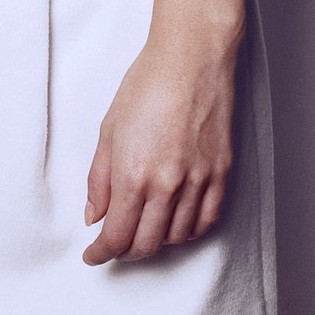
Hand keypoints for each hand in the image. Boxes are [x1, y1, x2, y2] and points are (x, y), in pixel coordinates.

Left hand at [81, 21, 240, 264]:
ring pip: (177, 237)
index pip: (116, 236)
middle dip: (125, 252)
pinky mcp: (221, 172)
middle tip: (115, 246)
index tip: (94, 255)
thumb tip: (94, 216)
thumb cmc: (147, 85)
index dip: (101, 253)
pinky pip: (207, 220)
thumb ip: (99, 179)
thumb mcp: (109, 129)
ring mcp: (198, 180)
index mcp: (133, 173)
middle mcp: (167, 184)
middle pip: (146, 244)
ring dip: (156, 242)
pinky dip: (189, 231)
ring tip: (143, 231)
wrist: (192, 58)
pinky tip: (177, 225)